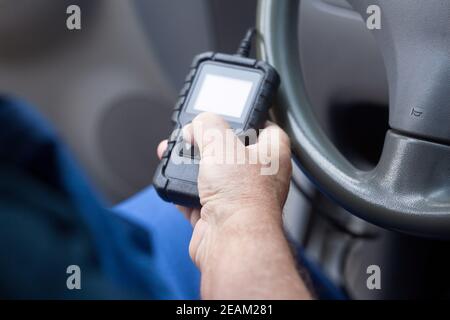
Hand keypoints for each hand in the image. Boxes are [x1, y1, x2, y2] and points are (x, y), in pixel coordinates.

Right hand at [157, 113, 291, 269]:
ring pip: (212, 175)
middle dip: (208, 144)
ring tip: (175, 154)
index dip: (253, 119)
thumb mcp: (222, 144)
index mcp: (272, 157)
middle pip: (233, 152)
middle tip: (194, 135)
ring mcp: (238, 199)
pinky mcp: (218, 216)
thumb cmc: (243, 197)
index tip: (235, 115)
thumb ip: (208, 126)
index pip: (269, 130)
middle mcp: (259, 179)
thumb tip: (198, 124)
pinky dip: (184, 191)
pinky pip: (198, 198)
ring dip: (191, 166)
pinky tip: (174, 182)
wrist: (231, 241)